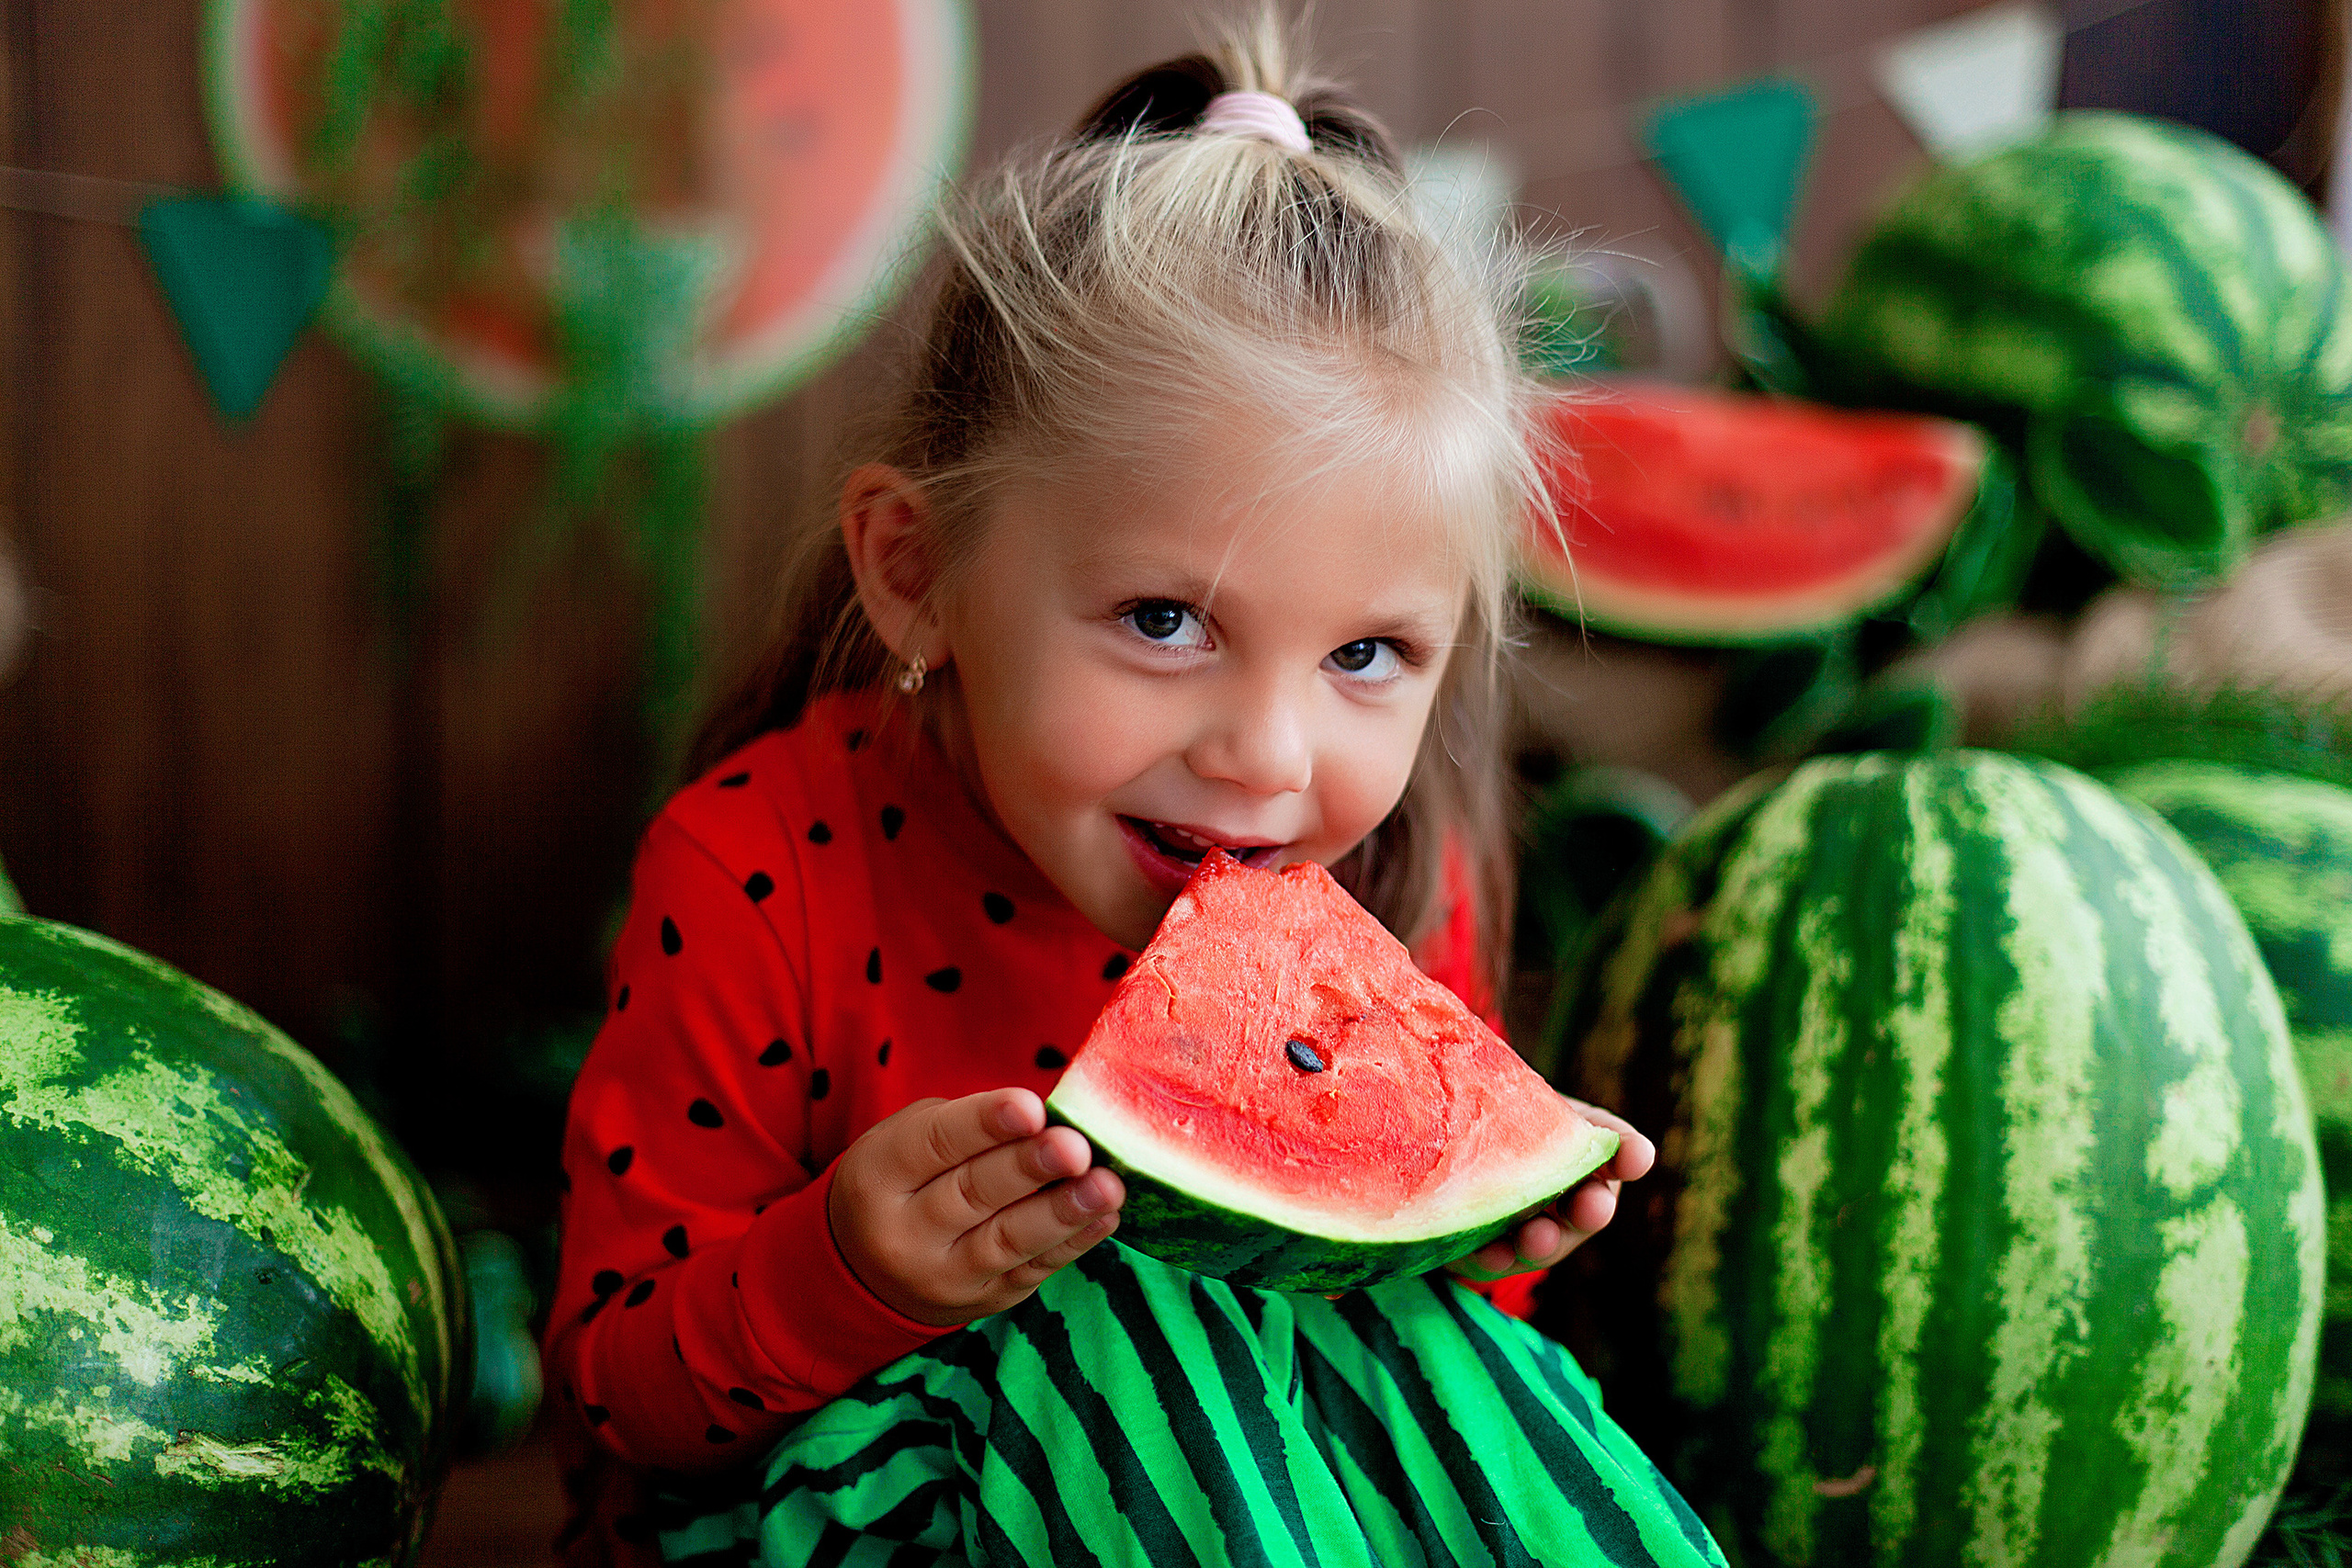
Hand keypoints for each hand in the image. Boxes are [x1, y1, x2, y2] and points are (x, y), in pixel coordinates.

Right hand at [828, 1088, 1124, 1326]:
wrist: (866, 1271)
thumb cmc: (904, 1179)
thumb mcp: (907, 1139)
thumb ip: (966, 1125)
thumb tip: (1045, 1116)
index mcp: (878, 1176)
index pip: (934, 1144)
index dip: (984, 1124)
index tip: (1031, 1107)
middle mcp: (904, 1233)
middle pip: (972, 1194)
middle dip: (1029, 1168)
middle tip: (1076, 1147)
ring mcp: (944, 1276)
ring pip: (1007, 1241)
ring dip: (1062, 1212)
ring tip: (1106, 1187)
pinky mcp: (986, 1300)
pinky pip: (1033, 1270)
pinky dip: (1074, 1243)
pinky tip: (1106, 1217)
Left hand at [1447, 1100, 1654, 1281]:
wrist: (1448, 1152)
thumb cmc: (1495, 1118)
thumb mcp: (1512, 1101)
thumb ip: (1524, 1101)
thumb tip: (1527, 1081)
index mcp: (1582, 1147)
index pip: (1615, 1147)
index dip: (1629, 1153)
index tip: (1639, 1155)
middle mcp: (1568, 1195)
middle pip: (1589, 1203)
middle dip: (1592, 1207)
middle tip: (1592, 1207)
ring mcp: (1532, 1228)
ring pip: (1546, 1239)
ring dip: (1543, 1240)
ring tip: (1536, 1237)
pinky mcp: (1491, 1252)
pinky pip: (1496, 1258)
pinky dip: (1495, 1257)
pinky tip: (1490, 1252)